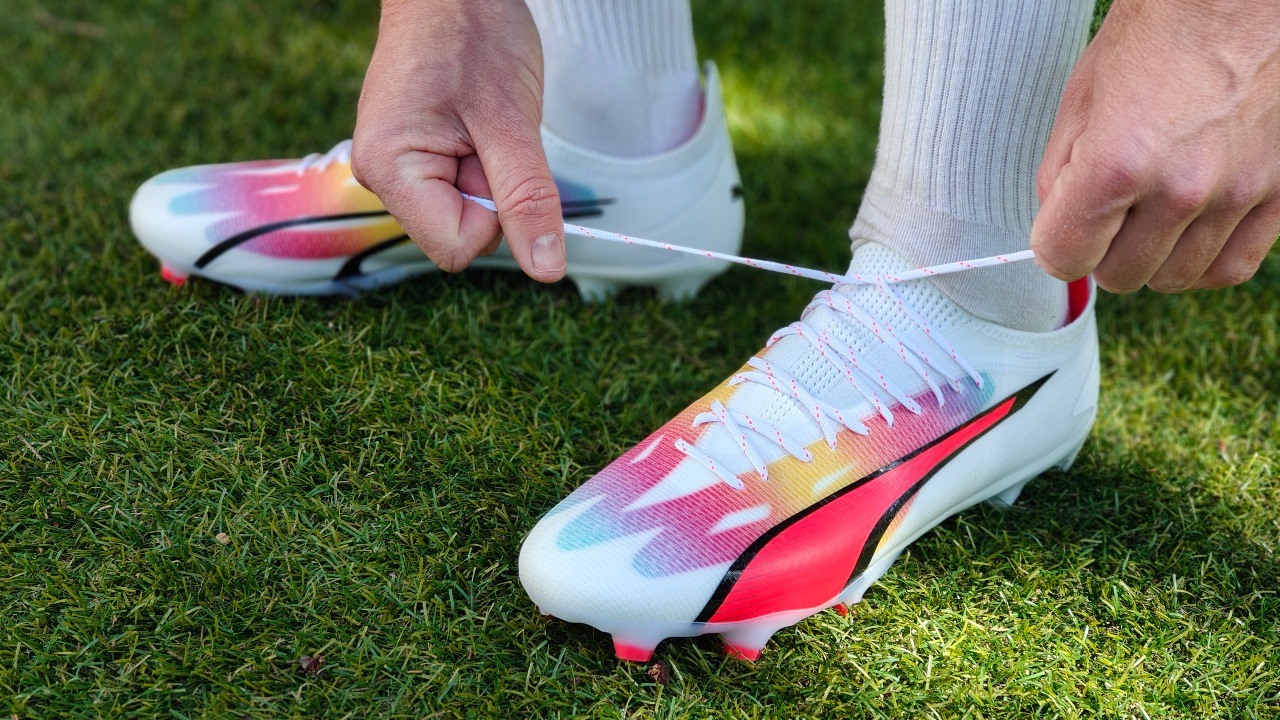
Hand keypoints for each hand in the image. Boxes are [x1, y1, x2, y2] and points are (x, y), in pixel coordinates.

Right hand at [351, 0, 565, 280]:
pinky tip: (471, 121)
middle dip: (490, 191)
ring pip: (463, 211)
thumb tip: (547, 270)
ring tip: (478, 119)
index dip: (495, 216)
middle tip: (487, 129)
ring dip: (487, 173)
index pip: (457, 248)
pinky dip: (479, 160)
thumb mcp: (513, 123)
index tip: (495, 156)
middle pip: (458, 233)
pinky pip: (459, 185)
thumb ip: (528, 200)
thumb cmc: (476, 37)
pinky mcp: (411, 155)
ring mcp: (394, 166)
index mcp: (390, 171)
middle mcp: (379, 176)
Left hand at [1032, 0, 1279, 292]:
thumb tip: (1056, 224)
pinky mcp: (1278, 193)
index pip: (1064, 258)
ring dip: (1153, 256)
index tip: (1061, 232)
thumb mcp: (1081, 97)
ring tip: (1149, 216)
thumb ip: (1058, 173)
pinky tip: (1188, 233)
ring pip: (1174, 277)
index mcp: (1118, 163)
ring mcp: (1235, 194)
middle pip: (1119, 275)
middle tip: (1108, 215)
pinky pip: (1232, 267)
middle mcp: (1181, 188)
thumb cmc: (1160, 34)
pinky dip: (1202, 260)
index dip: (1056, 246)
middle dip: (1103, 250)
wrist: (1237, 1)